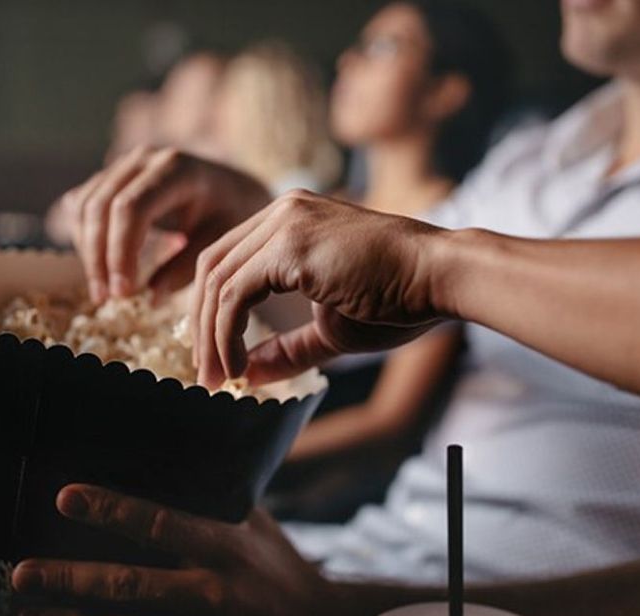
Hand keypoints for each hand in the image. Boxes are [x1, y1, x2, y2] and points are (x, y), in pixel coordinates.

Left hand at [11, 485, 342, 615]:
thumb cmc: (278, 565)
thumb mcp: (254, 524)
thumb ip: (214, 500)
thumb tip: (171, 460)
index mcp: (223, 547)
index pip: (161, 524)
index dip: (113, 510)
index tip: (66, 496)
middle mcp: (210, 590)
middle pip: (133, 588)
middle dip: (73, 581)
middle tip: (20, 573)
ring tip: (26, 614)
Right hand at [62, 147, 270, 302]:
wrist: (233, 188)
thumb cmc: (230, 215)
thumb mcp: (219, 242)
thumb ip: (186, 267)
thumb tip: (151, 298)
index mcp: (176, 169)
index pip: (130, 209)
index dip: (120, 252)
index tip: (123, 292)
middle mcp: (144, 159)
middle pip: (100, 206)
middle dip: (98, 257)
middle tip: (106, 297)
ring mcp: (124, 164)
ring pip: (84, 205)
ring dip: (87, 251)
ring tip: (104, 290)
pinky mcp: (111, 176)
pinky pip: (82, 205)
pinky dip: (85, 238)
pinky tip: (102, 267)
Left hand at [190, 189, 452, 387]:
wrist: (439, 276)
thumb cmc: (398, 299)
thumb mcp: (330, 328)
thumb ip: (286, 348)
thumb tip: (245, 375)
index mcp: (289, 220)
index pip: (229, 261)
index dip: (211, 313)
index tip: (216, 357)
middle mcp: (281, 211)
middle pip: (212, 266)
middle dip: (201, 326)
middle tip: (206, 375)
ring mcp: (285, 223)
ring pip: (217, 281)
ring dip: (210, 337)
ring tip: (217, 378)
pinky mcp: (290, 245)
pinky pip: (235, 293)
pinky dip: (226, 334)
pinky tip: (236, 366)